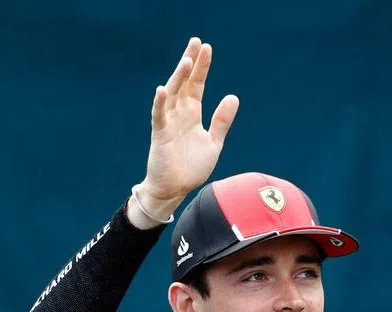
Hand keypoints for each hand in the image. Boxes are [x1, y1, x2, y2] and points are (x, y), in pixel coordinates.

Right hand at [132, 37, 239, 220]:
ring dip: (179, 78)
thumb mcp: (214, 142)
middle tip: (196, 43)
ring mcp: (168, 123)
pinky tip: (162, 90)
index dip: (202, 67)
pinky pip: (158, 117)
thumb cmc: (192, 166)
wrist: (175, 189)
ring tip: (187, 61)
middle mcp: (179, 114)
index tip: (206, 48)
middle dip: (190, 64)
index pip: (197, 85)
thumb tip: (233, 96)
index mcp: (192, 114)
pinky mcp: (159, 135)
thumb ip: (222, 120)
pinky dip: (160, 103)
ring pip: (172, 95)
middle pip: (184, 83)